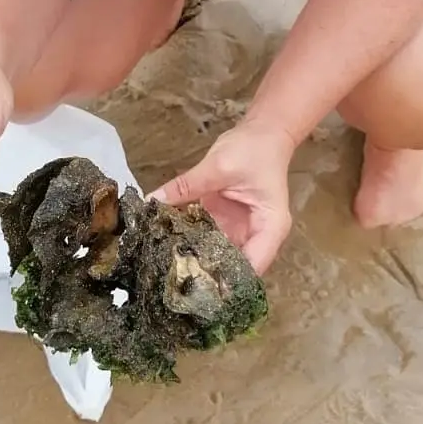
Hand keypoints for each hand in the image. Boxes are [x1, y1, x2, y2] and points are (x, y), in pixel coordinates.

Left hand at [153, 120, 294, 274]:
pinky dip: (190, 243)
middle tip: (173, 284)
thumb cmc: (253, 149)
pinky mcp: (225, 223)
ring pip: (218, 257)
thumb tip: (153, 200)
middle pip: (234, 267)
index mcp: (269, 228)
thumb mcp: (219, 166)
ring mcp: (240, 231)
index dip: (227, 283)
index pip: (252, 266)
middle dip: (206, 276)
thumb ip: (186, 186)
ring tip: (165, 271)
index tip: (198, 291)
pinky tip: (166, 248)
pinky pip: (206, 239)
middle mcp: (257, 236)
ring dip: (195, 262)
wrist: (262, 133)